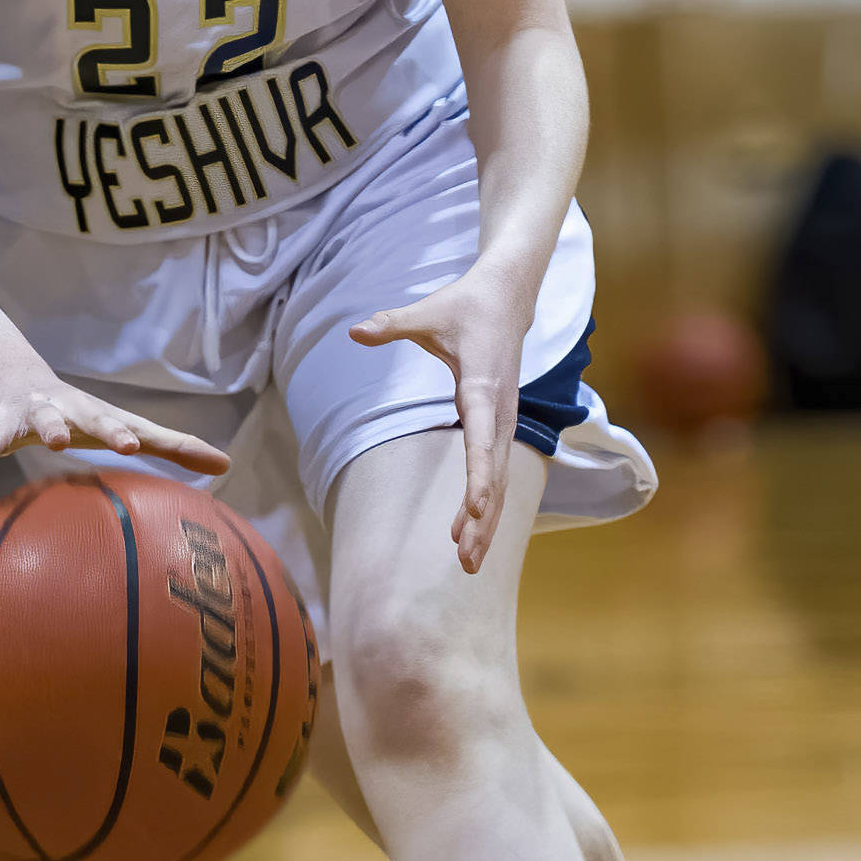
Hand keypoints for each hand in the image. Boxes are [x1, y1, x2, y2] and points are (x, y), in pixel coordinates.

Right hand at [0, 349, 227, 487]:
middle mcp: (47, 411)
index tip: (132, 446)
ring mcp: (9, 419)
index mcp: (85, 413)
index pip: (108, 422)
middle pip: (51, 418)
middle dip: (52, 427)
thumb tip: (229, 466)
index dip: (119, 432)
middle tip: (55, 440)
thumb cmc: (83, 413)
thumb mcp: (126, 425)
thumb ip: (175, 445)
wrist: (16, 377)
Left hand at [350, 263, 533, 573]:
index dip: (479, 476)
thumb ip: (390, 324)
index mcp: (483, 386)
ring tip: (467, 563)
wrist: (507, 297)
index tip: (474, 510)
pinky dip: (486, 505)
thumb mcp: (426, 312)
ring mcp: (506, 420)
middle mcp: (501, 410)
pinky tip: (465, 532)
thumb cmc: (464, 306)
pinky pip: (497, 472)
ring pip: (501, 480)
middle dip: (482, 519)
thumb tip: (354, 331)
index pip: (482, 439)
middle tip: (465, 560)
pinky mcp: (502, 424)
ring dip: (487, 522)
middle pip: (495, 474)